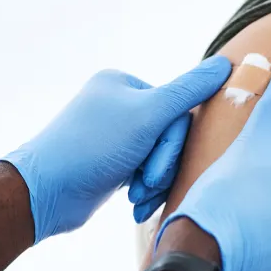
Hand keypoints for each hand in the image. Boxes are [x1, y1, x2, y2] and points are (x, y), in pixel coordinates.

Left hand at [2, 56, 231, 243]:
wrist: (45, 193)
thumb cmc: (93, 147)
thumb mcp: (147, 115)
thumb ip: (189, 91)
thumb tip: (225, 64)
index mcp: (123, 84)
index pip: (175, 108)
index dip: (172, 142)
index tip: (155, 165)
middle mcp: (117, 105)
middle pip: (168, 134)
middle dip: (161, 165)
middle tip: (145, 185)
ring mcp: (113, 136)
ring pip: (159, 157)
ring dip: (153, 181)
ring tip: (137, 198)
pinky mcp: (110, 164)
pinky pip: (144, 172)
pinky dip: (144, 190)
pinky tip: (135, 205)